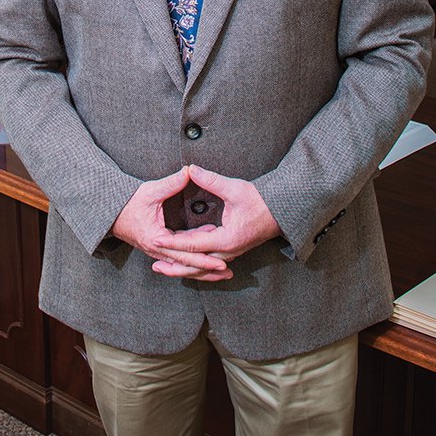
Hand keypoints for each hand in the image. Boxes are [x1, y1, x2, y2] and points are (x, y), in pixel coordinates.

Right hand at [111, 166, 229, 280]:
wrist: (111, 212)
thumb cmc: (129, 203)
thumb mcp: (151, 191)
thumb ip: (172, 182)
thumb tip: (189, 171)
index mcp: (157, 239)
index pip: (185, 253)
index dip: (203, 257)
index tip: (220, 259)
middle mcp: (158, 250)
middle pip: (186, 265)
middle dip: (207, 270)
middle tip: (227, 271)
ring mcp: (157, 253)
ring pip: (183, 267)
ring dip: (201, 271)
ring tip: (221, 273)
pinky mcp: (158, 250)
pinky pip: (177, 262)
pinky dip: (191, 265)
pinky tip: (204, 265)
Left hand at [152, 164, 281, 276]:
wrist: (281, 211)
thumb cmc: (260, 200)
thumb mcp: (235, 188)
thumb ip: (211, 180)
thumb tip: (190, 169)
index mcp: (227, 239)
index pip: (193, 244)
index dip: (172, 243)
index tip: (155, 240)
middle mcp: (228, 251)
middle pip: (196, 263)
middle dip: (174, 264)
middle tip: (154, 263)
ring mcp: (230, 253)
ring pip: (202, 265)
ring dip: (183, 266)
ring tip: (163, 266)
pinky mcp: (230, 250)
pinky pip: (209, 260)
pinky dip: (194, 261)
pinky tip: (183, 257)